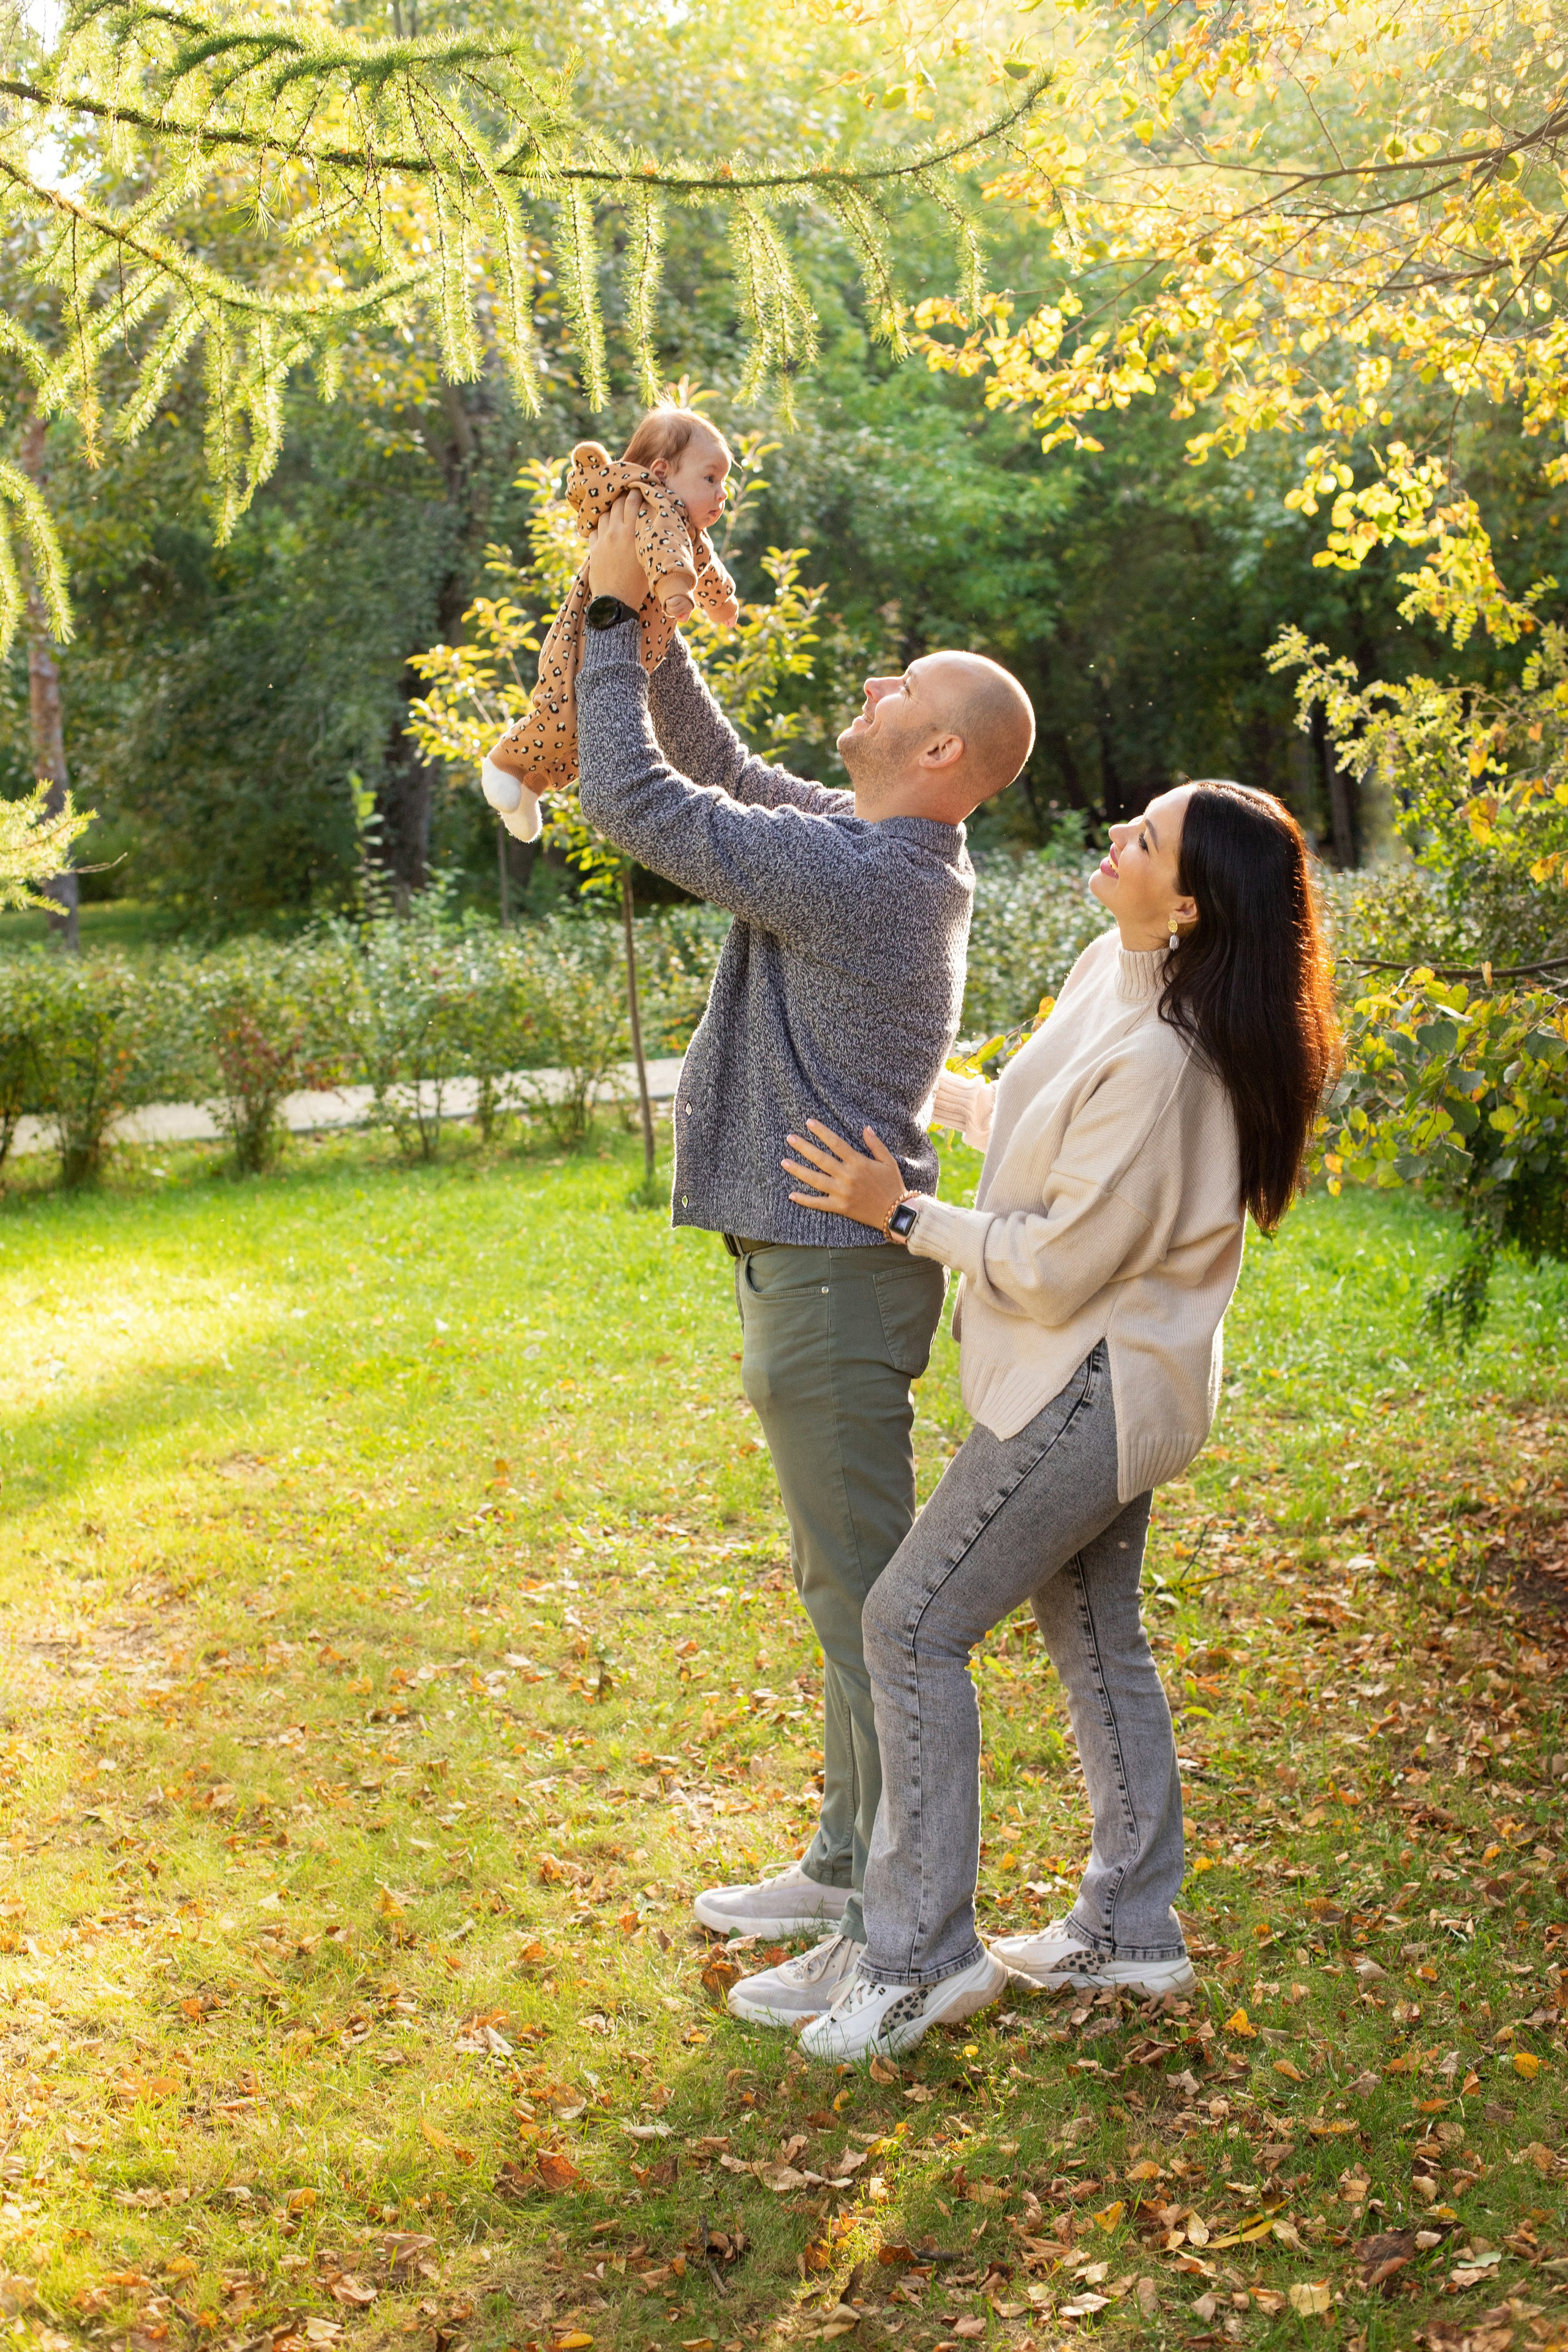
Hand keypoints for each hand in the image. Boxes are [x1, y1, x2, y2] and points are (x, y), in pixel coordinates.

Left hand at [586, 489, 648, 609]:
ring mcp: (602, 540)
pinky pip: (593, 529)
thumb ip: (649, 541)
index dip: (636, 492)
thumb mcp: (649, 560)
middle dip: (622, 496)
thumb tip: (657, 529)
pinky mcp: (593, 549)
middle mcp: (616, 532)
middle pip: (617, 504)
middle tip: (627, 492)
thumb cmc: (639, 586)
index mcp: (632, 533)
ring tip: (615, 509)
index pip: (633, 502)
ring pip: (604, 515)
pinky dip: (598, 525)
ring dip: (610, 510)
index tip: (640, 488)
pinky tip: (603, 526)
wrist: (615, 602)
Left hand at [782, 1121, 910, 1232]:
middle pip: (821, 1159)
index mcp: (858, 1162)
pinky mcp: (840, 1207)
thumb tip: (866, 1128)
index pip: (835, 1143)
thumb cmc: (892, 1185)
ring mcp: (842, 1193)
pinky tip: (791, 1194)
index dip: (821, 1132)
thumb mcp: (888, 1161)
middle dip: (804, 1147)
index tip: (809, 1123)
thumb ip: (875, 1144)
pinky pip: (819, 1203)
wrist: (896, 1213)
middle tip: (790, 1138)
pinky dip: (805, 1200)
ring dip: (798, 1170)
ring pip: (815, 1180)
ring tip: (784, 1161)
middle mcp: (847, 1176)